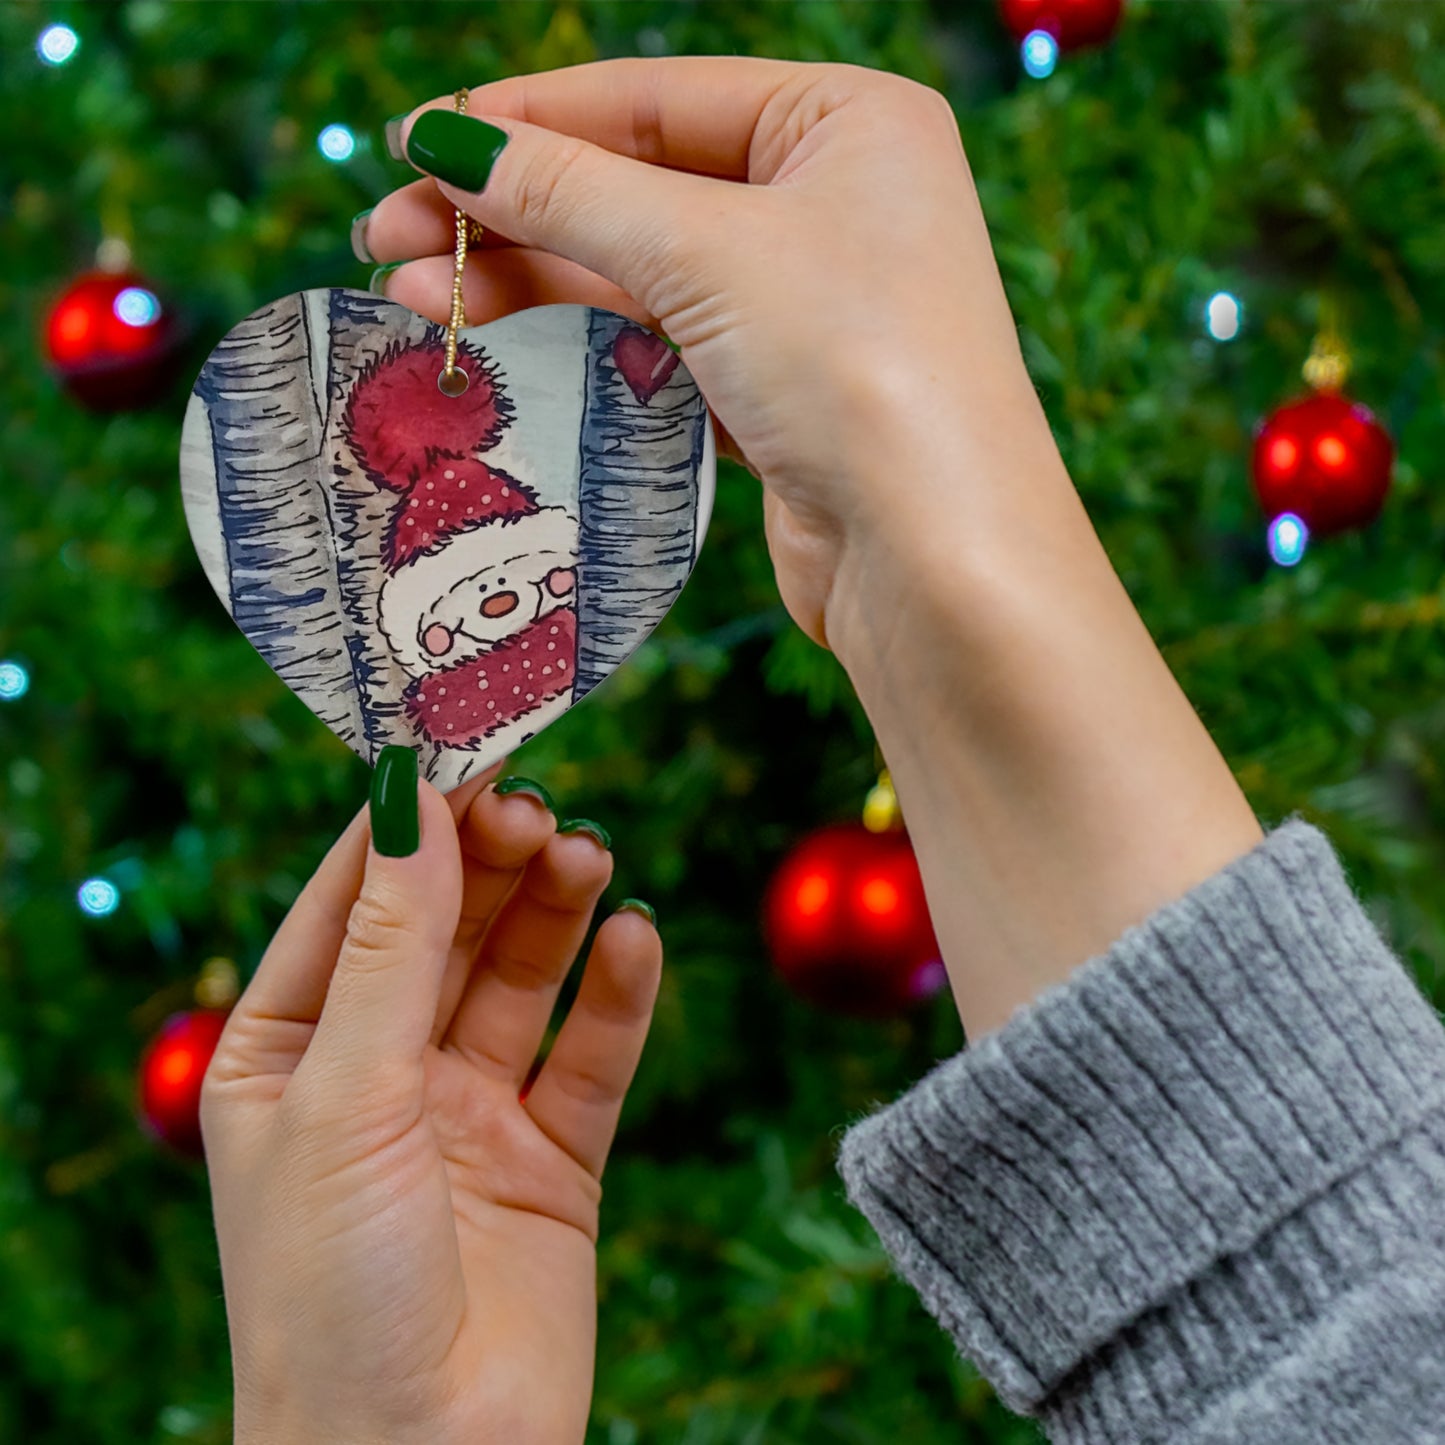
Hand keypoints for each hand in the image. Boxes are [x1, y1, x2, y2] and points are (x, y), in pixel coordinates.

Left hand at [201, 758, 660, 1444]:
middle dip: (490, 861)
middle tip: (539, 806)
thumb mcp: (344, 1094)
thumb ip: (391, 945)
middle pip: (446, 928)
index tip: (463, 742)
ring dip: (556, 911)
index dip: (407, 822)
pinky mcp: (552, 1159)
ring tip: (589, 857)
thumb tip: (409, 795)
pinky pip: (590, 1055)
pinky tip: (635, 938)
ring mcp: (469, 1114)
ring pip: (521, 977)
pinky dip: (617, 994)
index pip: (351, 902)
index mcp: (289, 1053)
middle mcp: (380, 1073)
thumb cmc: (330, 1293)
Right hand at [364, 58, 1261, 1040]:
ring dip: (527, 280)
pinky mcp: (780, 391)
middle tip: (388, 236)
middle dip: (511, 211)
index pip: (657, 97)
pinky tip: (495, 340)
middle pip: (638, 184)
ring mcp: (808, 302)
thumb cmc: (859, 369)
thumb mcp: (705, 253)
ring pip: (640, 270)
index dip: (528, 119)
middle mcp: (834, 201)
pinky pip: (661, 342)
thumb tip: (444, 142)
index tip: (416, 144)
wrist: (937, 560)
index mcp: (848, 122)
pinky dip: (581, 340)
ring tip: (413, 295)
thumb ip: (568, 191)